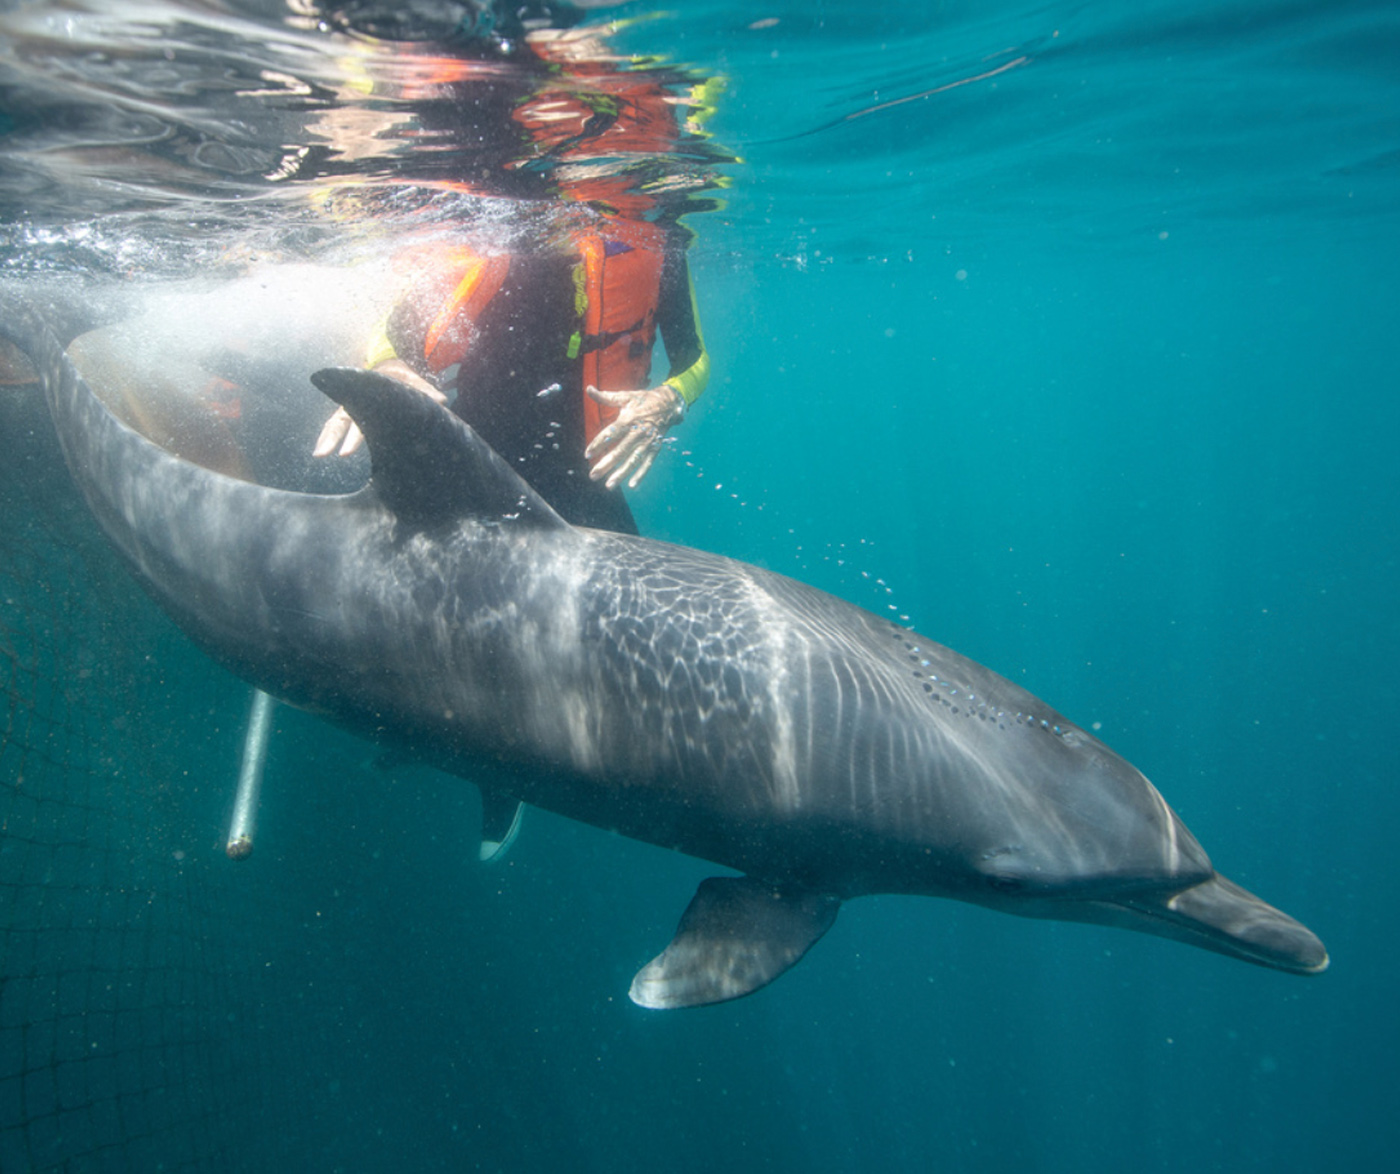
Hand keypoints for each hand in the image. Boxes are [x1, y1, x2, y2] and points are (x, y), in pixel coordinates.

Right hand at [313, 360, 444, 456]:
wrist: (385, 369)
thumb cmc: (400, 378)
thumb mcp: (411, 380)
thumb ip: (425, 391)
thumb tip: (442, 399)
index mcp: (371, 393)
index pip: (365, 408)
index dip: (365, 420)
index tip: (355, 437)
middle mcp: (356, 401)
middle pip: (348, 421)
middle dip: (345, 439)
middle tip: (343, 455)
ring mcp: (350, 409)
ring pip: (336, 425)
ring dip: (328, 440)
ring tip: (319, 455)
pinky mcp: (349, 415)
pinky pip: (334, 427)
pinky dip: (327, 437)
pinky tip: (320, 454)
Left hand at [584, 384, 684, 489]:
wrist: (669, 404)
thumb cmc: (643, 400)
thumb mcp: (625, 396)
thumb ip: (606, 397)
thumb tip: (588, 389)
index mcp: (628, 419)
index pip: (610, 434)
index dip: (598, 444)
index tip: (587, 454)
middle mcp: (637, 433)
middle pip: (619, 451)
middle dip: (605, 464)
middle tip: (592, 475)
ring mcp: (647, 442)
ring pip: (632, 460)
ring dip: (620, 474)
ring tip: (608, 485)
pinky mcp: (655, 448)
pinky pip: (647, 463)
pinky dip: (641, 474)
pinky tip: (632, 485)